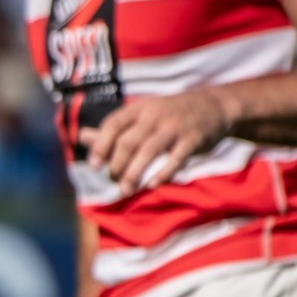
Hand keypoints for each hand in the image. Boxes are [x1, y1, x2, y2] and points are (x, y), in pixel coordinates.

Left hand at [81, 87, 233, 196]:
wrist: (214, 106)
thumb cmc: (169, 115)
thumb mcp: (142, 114)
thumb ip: (113, 128)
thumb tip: (81, 137)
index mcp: (139, 108)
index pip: (113, 124)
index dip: (100, 145)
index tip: (95, 166)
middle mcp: (155, 115)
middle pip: (128, 142)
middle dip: (117, 165)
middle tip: (113, 181)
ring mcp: (175, 126)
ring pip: (148, 152)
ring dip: (134, 173)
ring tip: (125, 190)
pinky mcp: (193, 139)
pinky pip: (175, 158)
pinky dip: (163, 172)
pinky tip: (152, 185)